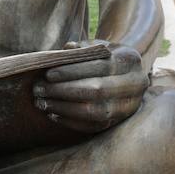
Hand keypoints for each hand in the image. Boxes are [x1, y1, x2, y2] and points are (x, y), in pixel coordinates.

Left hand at [34, 40, 148, 132]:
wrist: (127, 76)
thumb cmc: (106, 57)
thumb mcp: (99, 46)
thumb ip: (82, 47)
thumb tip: (65, 50)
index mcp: (130, 60)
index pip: (99, 66)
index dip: (72, 71)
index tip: (48, 74)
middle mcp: (135, 85)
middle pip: (97, 90)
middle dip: (64, 90)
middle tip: (39, 89)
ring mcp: (128, 106)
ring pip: (94, 111)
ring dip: (64, 108)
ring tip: (42, 102)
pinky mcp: (118, 122)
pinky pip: (93, 127)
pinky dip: (71, 121)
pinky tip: (53, 114)